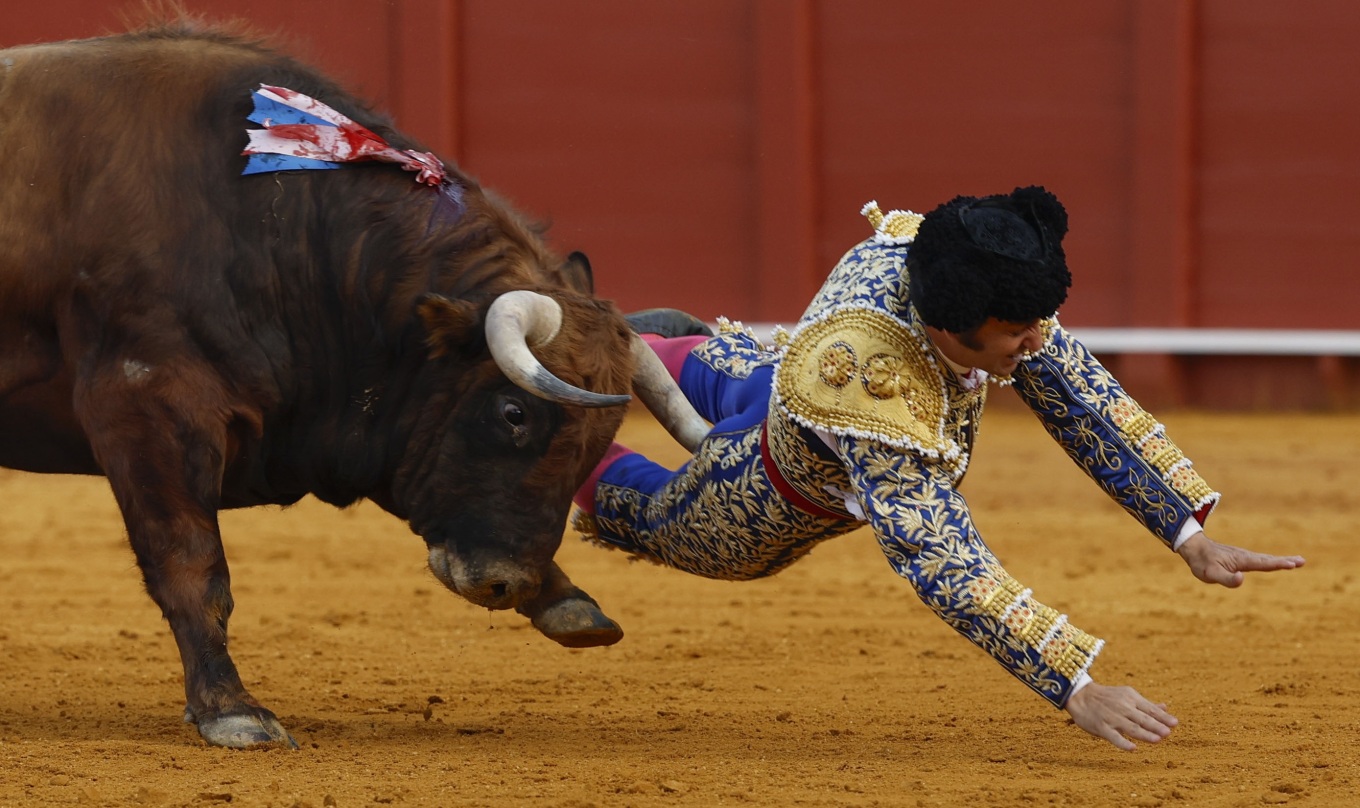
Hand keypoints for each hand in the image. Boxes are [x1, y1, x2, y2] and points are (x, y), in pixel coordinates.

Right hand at [1064, 682, 1176, 750]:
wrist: (1079, 696)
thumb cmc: (1106, 697)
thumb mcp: (1126, 696)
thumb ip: (1145, 704)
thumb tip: (1165, 708)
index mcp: (1130, 698)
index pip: (1149, 709)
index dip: (1162, 716)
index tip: (1175, 723)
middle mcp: (1122, 707)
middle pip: (1142, 718)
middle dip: (1156, 725)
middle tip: (1168, 732)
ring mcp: (1112, 718)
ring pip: (1131, 728)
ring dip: (1144, 734)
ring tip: (1157, 740)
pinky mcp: (1101, 727)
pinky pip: (1113, 736)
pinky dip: (1123, 743)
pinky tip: (1133, 748)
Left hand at [1175, 531, 1304, 587]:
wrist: (1193, 548)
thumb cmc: (1201, 563)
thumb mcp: (1210, 574)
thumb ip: (1226, 578)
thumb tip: (1242, 579)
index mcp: (1242, 560)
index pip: (1263, 563)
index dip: (1278, 564)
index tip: (1293, 564)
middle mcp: (1245, 556)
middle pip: (1268, 559)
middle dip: (1285, 561)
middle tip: (1302, 561)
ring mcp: (1243, 556)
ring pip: (1265, 558)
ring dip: (1281, 560)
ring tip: (1296, 561)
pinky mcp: (1240, 558)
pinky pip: (1259, 559)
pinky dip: (1271, 560)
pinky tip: (1274, 562)